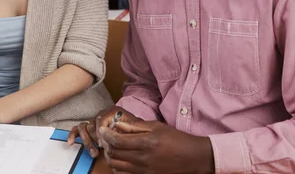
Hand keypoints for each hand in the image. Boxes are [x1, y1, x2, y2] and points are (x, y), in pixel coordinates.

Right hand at [67, 107, 138, 157]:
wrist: (134, 128)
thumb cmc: (134, 128)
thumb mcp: (134, 127)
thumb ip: (126, 129)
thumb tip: (116, 137)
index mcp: (112, 111)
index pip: (101, 120)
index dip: (100, 133)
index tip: (103, 144)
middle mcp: (102, 114)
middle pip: (92, 125)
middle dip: (94, 140)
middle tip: (99, 151)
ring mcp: (95, 120)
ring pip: (84, 127)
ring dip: (87, 141)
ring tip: (94, 153)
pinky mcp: (90, 127)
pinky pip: (78, 128)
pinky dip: (73, 134)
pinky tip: (71, 142)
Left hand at [98, 121, 213, 173]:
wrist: (192, 157)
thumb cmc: (176, 139)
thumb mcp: (157, 127)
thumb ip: (136, 127)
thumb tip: (118, 125)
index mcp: (146, 143)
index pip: (118, 141)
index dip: (106, 134)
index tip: (102, 129)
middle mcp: (143, 159)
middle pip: (114, 154)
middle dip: (106, 145)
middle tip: (105, 138)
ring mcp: (144, 171)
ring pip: (116, 166)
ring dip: (110, 156)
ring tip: (111, 148)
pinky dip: (117, 168)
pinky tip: (119, 160)